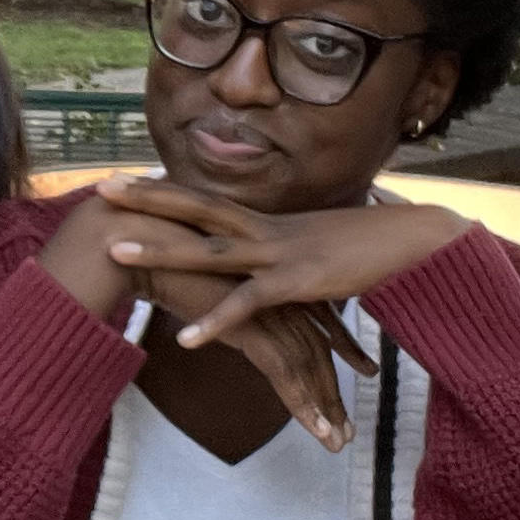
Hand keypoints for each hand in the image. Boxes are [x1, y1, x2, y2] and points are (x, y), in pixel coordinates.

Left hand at [97, 174, 473, 351]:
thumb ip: (284, 255)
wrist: (420, 245)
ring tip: (114, 250)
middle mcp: (268, 229)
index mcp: (269, 222)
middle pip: (196, 206)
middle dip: (146, 197)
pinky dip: (217, 322)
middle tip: (99, 186)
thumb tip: (263, 263)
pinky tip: (185, 340)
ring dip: (160, 248)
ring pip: (210, 248)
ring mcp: (282, 253)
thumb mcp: (316, 251)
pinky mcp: (301, 283)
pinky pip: (250, 303)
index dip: (165, 189)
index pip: (206, 198)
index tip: (124, 179)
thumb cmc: (371, 251)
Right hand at [137, 263, 366, 450]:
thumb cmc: (168, 258)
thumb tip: (238, 310)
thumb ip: (233, 295)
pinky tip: (313, 430)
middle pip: (319, 350)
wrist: (143, 244)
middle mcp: (280, 295)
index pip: (322, 319)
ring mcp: (267, 310)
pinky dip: (299, 402)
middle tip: (348, 431)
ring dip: (324, 409)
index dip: (346, 346)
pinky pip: (283, 372)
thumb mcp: (211, 277)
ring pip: (307, 368)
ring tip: (335, 442)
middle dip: (334, 393)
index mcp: (278, 279)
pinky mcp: (250, 325)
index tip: (365, 369)